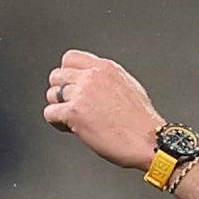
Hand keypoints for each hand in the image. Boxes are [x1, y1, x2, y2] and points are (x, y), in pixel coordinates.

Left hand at [44, 52, 162, 168]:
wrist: (148, 140)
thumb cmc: (142, 121)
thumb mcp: (128, 86)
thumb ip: (107, 79)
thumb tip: (93, 83)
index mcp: (105, 67)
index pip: (70, 58)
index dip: (67, 74)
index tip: (72, 87)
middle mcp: (92, 76)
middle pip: (57, 75)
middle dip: (61, 92)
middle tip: (72, 106)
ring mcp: (82, 93)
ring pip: (51, 94)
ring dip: (59, 108)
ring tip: (73, 120)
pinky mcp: (74, 113)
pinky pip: (50, 114)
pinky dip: (56, 123)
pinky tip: (70, 128)